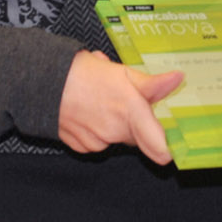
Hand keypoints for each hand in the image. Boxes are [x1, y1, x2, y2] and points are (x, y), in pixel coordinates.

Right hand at [56, 49, 182, 163]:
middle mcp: (115, 132)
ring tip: (102, 103)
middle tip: (124, 102)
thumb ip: (152, 84)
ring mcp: (97, 142)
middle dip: (136, 123)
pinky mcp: (81, 148)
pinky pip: (98, 143)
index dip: (169, 148)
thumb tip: (178, 80)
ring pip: (117, 138)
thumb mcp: (122, 72)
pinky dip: (97, 131)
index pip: (159, 147)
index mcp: (131, 112)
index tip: (176, 144)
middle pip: (138, 137)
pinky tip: (89, 113)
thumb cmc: (83, 74)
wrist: (44, 83)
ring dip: (115, 125)